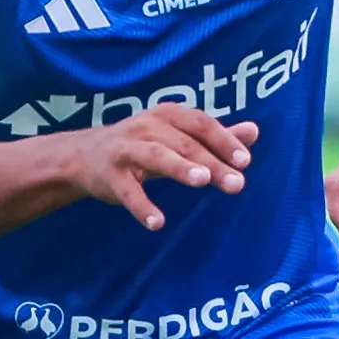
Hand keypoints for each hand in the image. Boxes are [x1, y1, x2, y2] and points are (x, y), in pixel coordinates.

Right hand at [65, 105, 254, 231]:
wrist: (84, 156)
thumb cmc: (142, 145)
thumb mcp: (177, 137)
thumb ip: (215, 136)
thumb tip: (254, 131)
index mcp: (167, 115)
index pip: (201, 124)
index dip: (223, 140)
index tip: (245, 161)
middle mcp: (146, 126)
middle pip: (184, 142)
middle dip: (211, 162)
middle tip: (236, 183)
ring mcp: (125, 149)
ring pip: (156, 155)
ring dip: (179, 167)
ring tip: (202, 181)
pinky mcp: (109, 175)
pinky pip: (127, 192)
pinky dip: (141, 207)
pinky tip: (157, 223)